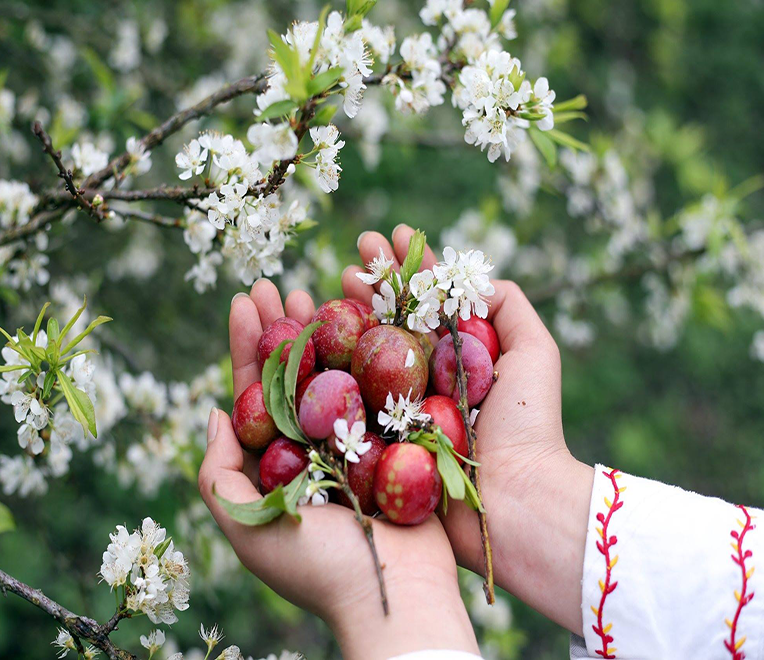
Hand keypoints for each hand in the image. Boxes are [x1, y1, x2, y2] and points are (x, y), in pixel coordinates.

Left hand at [198, 280, 479, 659]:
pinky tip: (364, 316)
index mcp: (277, 463)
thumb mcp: (246, 528)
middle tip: (274, 285)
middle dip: (281, 329)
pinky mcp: (398, 438)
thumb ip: (218, 475)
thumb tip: (213, 413)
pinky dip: (371, 351)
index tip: (243, 301)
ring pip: (337, 374)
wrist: (396, 594)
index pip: (254, 393)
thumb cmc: (318, 568)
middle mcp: (315, 446)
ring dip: (325, 331)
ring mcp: (358, 440)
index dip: (245, 346)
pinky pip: (381, 386)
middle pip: (293, 375)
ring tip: (313, 292)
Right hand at [343, 226, 593, 634]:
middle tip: (351, 253)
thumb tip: (476, 277)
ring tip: (324, 284)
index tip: (388, 236)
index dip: (406, 268)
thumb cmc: (528, 425)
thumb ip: (510, 307)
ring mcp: (396, 408)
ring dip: (340, 318)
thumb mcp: (534, 353)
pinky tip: (309, 338)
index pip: (424, 302)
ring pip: (361, 354)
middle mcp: (421, 378)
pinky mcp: (375, 438)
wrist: (514, 501)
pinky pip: (344, 398)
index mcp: (454, 357)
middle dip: (369, 283)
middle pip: (388, 321)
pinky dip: (324, 369)